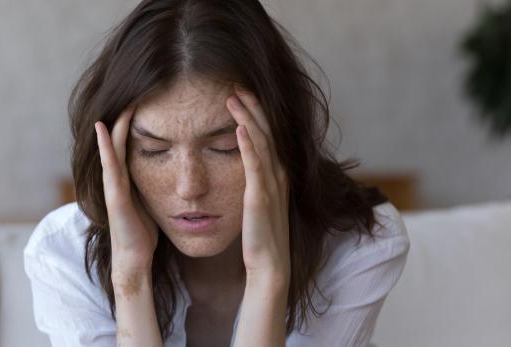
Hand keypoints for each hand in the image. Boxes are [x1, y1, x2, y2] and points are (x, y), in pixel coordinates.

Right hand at [94, 106, 158, 276]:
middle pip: (119, 140)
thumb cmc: (143, 233)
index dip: (136, 122)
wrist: (133, 259)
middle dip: (126, 116)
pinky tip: (102, 127)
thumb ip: (153, 185)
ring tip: (122, 101)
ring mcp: (113, 186)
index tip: (148, 100)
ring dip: (115, 124)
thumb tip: (171, 172)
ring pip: (112, 148)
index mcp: (128, 178)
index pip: (130, 142)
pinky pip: (110, 166)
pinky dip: (105, 146)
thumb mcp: (151, 201)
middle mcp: (117, 178)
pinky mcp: (115, 196)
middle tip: (136, 91)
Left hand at [226, 85, 290, 283]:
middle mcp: (277, 174)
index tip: (242, 93)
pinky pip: (254, 166)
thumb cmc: (261, 234)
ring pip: (261, 142)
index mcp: (277, 173)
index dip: (257, 112)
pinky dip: (248, 145)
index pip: (268, 134)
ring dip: (248, 117)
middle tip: (236, 84)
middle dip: (252, 106)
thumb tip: (246, 164)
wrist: (269, 263)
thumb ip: (256, 180)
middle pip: (266, 131)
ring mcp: (271, 184)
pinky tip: (239, 128)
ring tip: (233, 97)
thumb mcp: (260, 200)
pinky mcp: (260, 197)